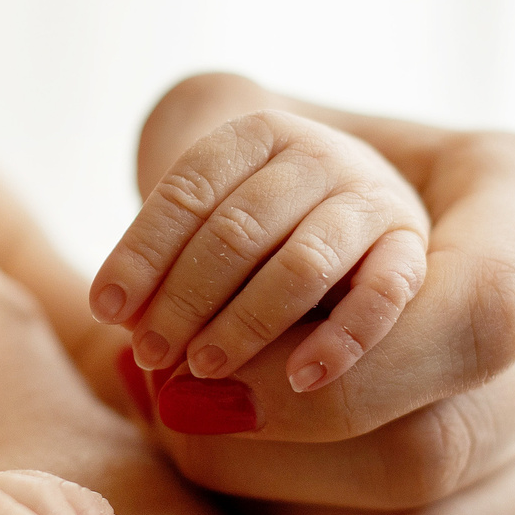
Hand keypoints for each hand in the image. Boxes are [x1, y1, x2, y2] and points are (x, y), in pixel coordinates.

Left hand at [94, 110, 429, 394]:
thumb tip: (129, 347)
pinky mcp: (409, 247)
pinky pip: (382, 296)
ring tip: (202, 369)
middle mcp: (317, 154)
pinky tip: (300, 380)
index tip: (105, 310)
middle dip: (185, 299)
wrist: (349, 197)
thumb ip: (170, 270)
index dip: (141, 254)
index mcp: (255, 134)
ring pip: (303, 264)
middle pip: (238, 229)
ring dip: (246, 323)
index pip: (187, 191)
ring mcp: (368, 198)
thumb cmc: (256, 227)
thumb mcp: (210, 222)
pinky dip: (341, 340)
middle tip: (148, 354)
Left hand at [100, 75, 514, 514]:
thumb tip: (136, 285)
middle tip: (176, 415)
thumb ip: (197, 136)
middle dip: (277, 453)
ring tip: (209, 456)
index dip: (351, 365)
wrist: (353, 283)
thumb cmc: (288, 197)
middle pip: (446, 443)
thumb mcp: (247, 137)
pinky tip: (274, 504)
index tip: (219, 371)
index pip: (483, 310)